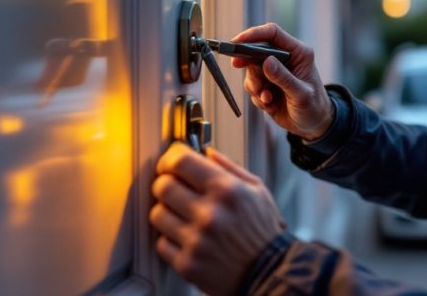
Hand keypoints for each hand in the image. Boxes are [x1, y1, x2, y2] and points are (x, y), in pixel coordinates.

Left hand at [150, 142, 285, 295]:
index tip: (171, 162)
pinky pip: (161, 243)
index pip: (180, 162)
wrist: (269, 274)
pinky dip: (170, 239)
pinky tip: (187, 236)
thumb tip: (206, 152)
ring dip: (166, 211)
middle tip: (174, 187)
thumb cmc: (264, 232)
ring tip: (182, 214)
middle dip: (166, 183)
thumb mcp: (257, 191)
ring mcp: (197, 241)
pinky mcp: (188, 265)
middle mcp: (210, 214)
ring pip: (157, 214)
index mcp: (227, 190)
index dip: (170, 158)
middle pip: (163, 186)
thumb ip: (230, 168)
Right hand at [231, 23, 333, 140]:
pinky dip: (257, 97)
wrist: (313, 125)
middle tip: (236, 65)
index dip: (254, 34)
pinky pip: (252, 87)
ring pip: (252, 71)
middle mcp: (284, 59)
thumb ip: (284, 78)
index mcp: (298, 53)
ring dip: (255, 86)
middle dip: (247, 62)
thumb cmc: (314, 106)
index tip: (238, 42)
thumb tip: (267, 61)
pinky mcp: (267, 85)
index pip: (273, 34)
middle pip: (256, 51)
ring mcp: (274, 72)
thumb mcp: (301, 94)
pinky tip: (270, 105)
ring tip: (267, 99)